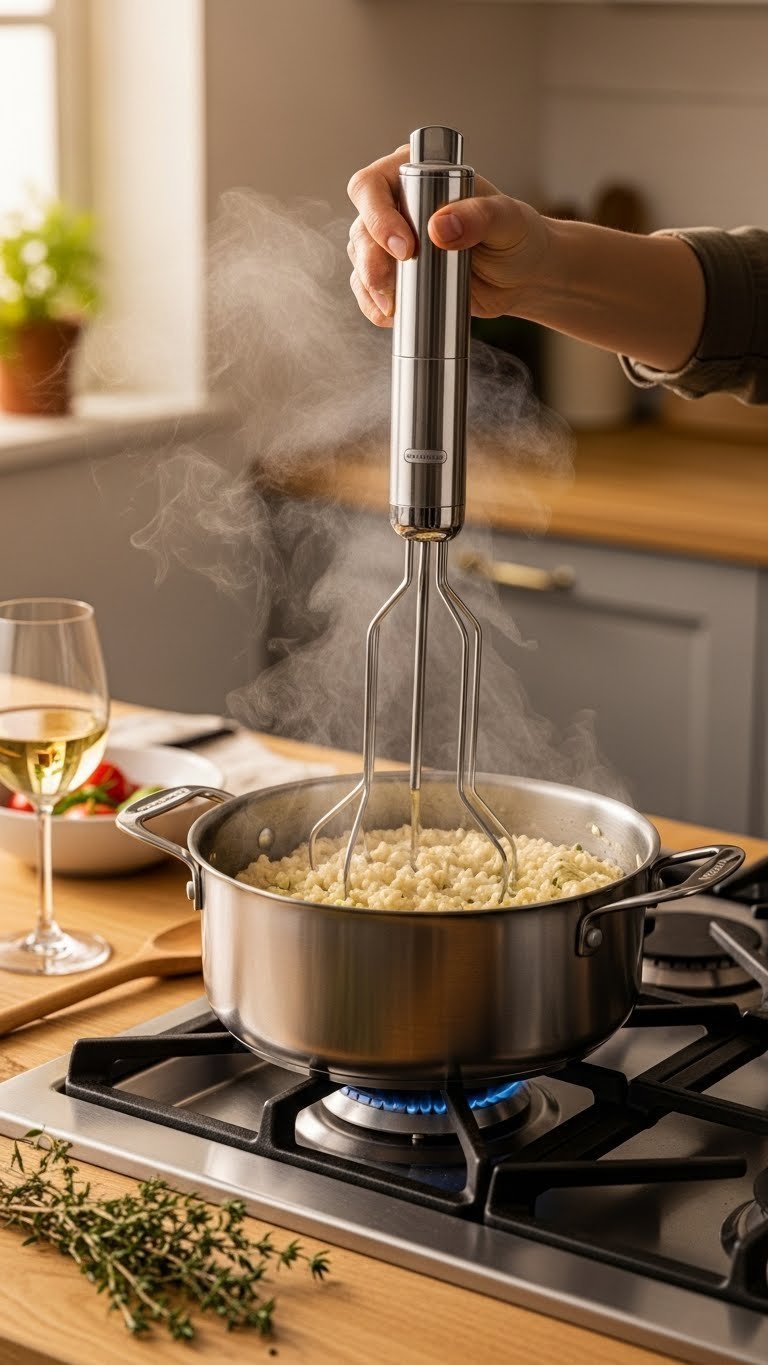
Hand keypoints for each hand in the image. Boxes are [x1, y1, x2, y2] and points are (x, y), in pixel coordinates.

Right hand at [347, 145, 552, 326]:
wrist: (524, 277)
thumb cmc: (518, 236)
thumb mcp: (508, 220)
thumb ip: (479, 216)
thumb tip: (439, 227)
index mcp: (418, 175)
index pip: (373, 186)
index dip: (378, 216)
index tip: (405, 248)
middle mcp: (398, 205)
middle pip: (361, 228)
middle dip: (370, 261)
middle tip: (390, 288)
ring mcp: (393, 242)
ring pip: (361, 260)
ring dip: (369, 286)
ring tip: (392, 307)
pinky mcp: (397, 275)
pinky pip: (370, 290)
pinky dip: (374, 305)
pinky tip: (391, 316)